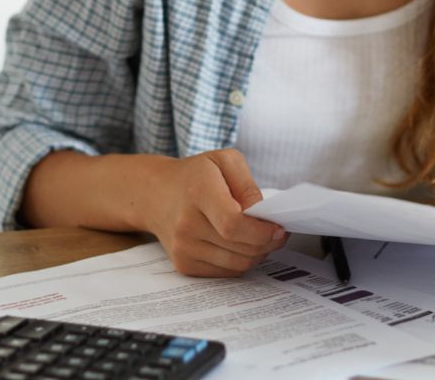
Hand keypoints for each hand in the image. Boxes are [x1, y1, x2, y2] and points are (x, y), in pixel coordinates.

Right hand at [136, 149, 286, 276]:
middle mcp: (186, 225)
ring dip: (258, 254)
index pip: (233, 224)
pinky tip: (242, 245)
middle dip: (268, 243)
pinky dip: (241, 262)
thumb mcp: (224, 161)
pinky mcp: (183, 265)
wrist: (155, 194)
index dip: (262, 232)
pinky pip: (226, 272)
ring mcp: (183, 248)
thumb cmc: (195, 175)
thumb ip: (248, 186)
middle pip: (240, 247)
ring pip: (237, 264)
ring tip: (261, 237)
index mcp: (198, 192)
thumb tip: (261, 215)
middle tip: (278, 232)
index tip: (279, 228)